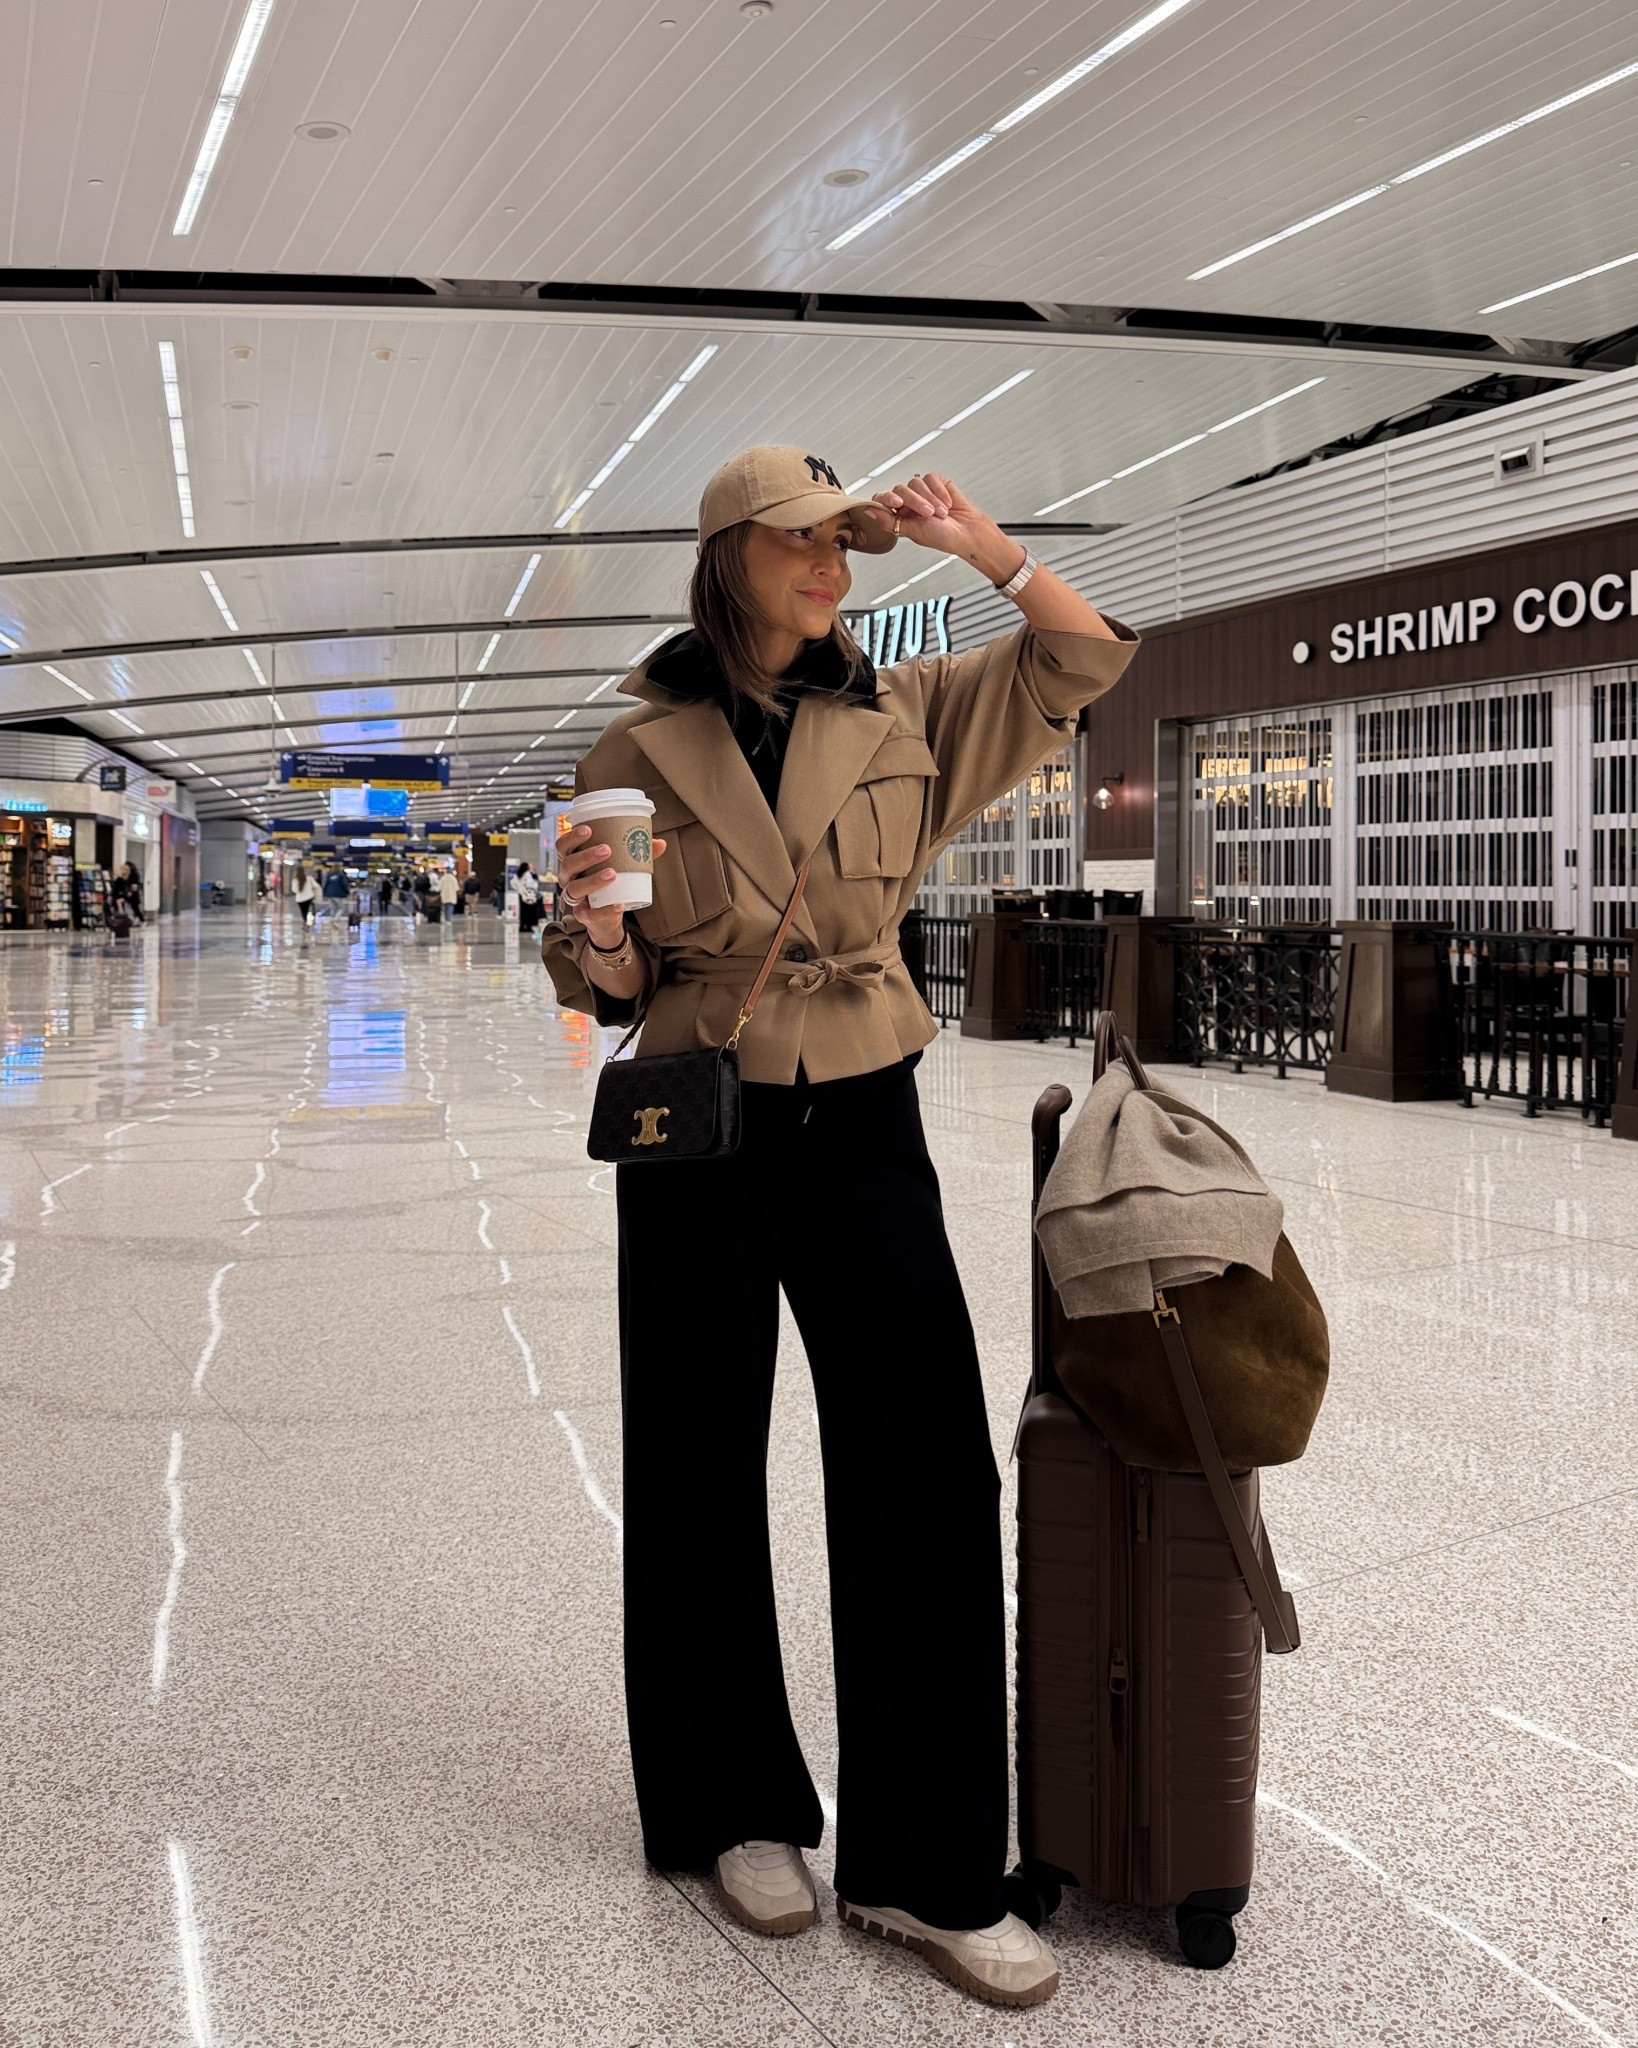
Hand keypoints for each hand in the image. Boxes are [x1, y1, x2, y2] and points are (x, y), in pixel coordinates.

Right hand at [556, 824, 667, 947]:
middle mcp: (568, 878)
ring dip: (592, 880)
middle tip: (606, 850)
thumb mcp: (621, 865)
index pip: (563, 846)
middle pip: (568, 864)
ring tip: (612, 874)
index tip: (588, 829)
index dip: (572, 837)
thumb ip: (638, 853)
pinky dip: (605, 911)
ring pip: (574, 888)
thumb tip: (660, 843)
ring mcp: (573, 898)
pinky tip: (619, 906)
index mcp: (573, 861)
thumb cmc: (611, 882)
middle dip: (585, 856)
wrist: (608, 915)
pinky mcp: (583, 915)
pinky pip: (589, 914)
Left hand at [866, 473, 1024, 583]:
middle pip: (900, 489)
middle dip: (915, 502)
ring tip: (941, 513)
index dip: (887, 498)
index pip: (884, 499)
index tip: (896, 503)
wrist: (967, 532)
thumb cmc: (943, 537)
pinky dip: (939, 491)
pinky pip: (931, 478)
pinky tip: (947, 503)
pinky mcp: (938, 483)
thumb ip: (888, 521)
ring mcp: (924, 491)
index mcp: (901, 514)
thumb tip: (868, 511)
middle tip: (928, 514)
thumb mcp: (911, 532)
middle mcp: (910, 502)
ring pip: (916, 483)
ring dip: (930, 499)